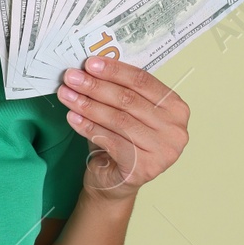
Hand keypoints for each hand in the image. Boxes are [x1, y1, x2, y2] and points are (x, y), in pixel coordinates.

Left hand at [55, 56, 189, 200]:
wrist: (116, 181)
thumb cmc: (121, 141)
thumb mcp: (125, 111)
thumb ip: (118, 89)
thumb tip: (91, 67)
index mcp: (176, 108)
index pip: (143, 81)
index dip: (114, 70)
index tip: (90, 63)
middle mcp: (175, 130)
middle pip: (129, 100)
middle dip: (96, 86)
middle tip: (72, 77)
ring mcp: (163, 151)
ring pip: (118, 120)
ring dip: (88, 105)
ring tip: (67, 95)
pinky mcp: (144, 168)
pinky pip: (111, 141)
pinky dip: (88, 127)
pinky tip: (72, 117)